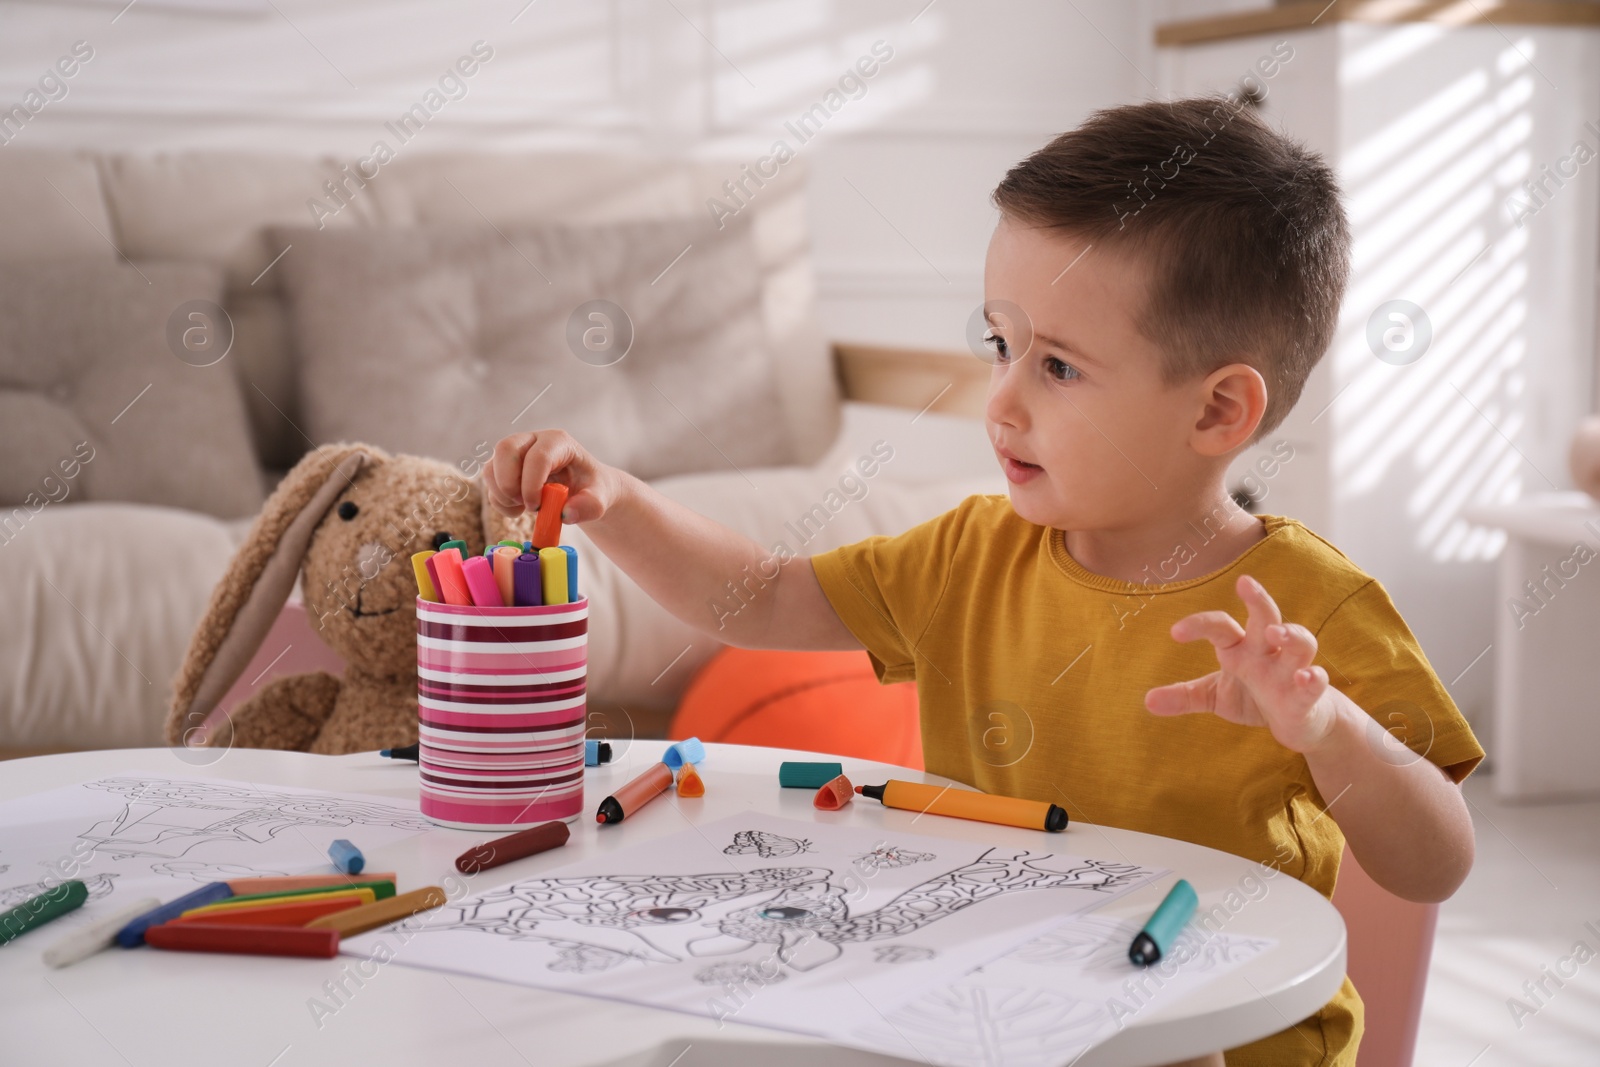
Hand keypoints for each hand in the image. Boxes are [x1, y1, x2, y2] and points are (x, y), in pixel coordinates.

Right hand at [486, 430, 622, 522]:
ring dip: (502, 494)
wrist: (584, 489)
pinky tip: (518, 509)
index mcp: (558, 442)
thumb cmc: (591, 488)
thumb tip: (566, 514)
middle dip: (509, 483)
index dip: (532, 483)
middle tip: (526, 506)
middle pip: (505, 449)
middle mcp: (533, 440)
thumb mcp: (601, 497)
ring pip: (491, 466)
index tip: (537, 507)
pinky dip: (499, 501)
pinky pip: (490, 482)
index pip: (538, 456)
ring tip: (524, 509)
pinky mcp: (504, 467)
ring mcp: (516, 452)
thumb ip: (590, 506)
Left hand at [1144, 574, 1341, 753]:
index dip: (1199, 624)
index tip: (1175, 633)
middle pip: (1266, 616)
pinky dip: (1313, 679)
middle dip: (1257, 600)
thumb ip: (1184, 696)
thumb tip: (1147, 701)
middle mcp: (1267, 651)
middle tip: (1245, 583)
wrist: (1301, 721)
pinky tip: (1308, 676)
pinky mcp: (1309, 695)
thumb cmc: (1255, 698)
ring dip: (1292, 635)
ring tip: (1276, 634)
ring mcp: (1291, 670)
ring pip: (1300, 642)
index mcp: (1241, 648)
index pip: (1220, 626)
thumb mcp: (1215, 697)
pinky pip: (1314, 683)